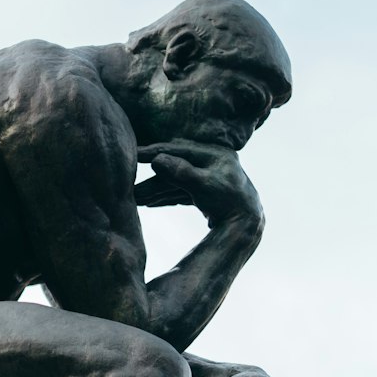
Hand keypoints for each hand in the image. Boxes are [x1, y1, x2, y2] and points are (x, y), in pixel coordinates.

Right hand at [134, 140, 263, 231]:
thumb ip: (180, 172)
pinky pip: (182, 192)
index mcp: (214, 153)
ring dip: (155, 190)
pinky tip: (150, 203)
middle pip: (174, 167)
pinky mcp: (208, 194)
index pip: (177, 149)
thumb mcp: (203, 186)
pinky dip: (166, 197)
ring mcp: (210, 178)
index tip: (133, 153)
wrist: (247, 227)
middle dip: (152, 179)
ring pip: (176, 182)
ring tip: (135, 198)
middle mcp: (212, 162)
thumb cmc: (229, 203)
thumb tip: (157, 160)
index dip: (154, 151)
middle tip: (129, 183)